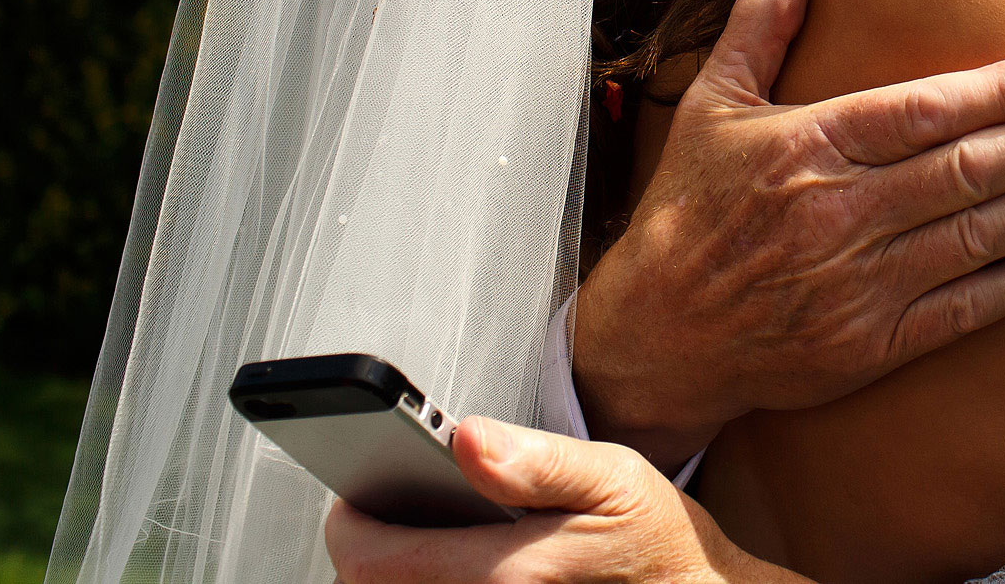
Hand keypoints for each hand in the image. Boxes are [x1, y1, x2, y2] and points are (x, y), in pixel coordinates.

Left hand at [325, 417, 805, 583]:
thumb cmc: (654, 537)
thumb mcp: (612, 477)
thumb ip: (534, 461)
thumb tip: (463, 436)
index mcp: (509, 570)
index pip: (372, 562)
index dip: (350, 521)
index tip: (359, 487)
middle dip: (374, 541)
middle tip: (401, 500)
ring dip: (403, 563)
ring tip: (433, 527)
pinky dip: (433, 575)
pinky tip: (459, 557)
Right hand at [572, 0, 1004, 468]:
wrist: (656, 335)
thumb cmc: (688, 212)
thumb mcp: (710, 106)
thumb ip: (758, 27)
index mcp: (810, 145)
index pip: (925, 111)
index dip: (1003, 92)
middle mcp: (842, 211)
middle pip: (971, 168)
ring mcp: (862, 282)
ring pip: (981, 232)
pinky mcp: (873, 342)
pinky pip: (966, 309)